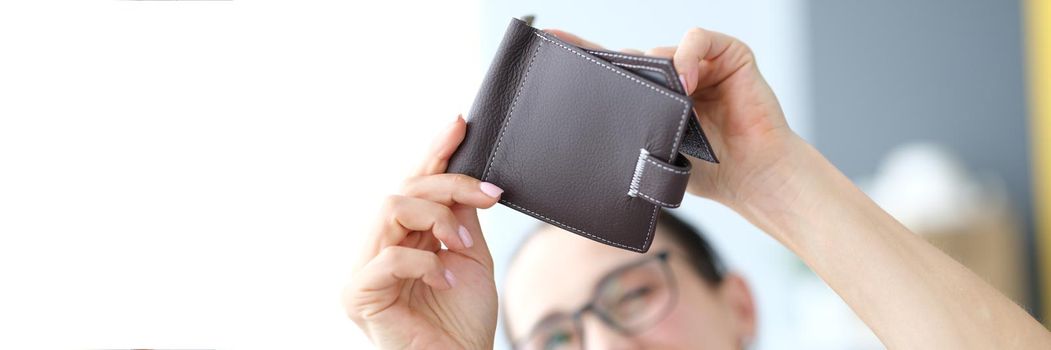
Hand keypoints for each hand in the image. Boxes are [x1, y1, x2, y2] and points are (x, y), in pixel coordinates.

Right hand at [343, 115, 502, 348]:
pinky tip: (447, 280)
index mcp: (402, 236)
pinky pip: (389, 258)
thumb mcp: (469, 256)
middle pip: (405, 188)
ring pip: (391, 208)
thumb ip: (459, 217)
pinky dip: (426, 264)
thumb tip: (464, 177)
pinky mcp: (359, 294)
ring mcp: (364, 270)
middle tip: (488, 198)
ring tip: (461, 246)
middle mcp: (378, 247)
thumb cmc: (462, 321)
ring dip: (437, 219)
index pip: (414, 183)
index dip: (435, 152)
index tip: (460, 124)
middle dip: (450, 185)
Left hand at [546, 28, 800, 209]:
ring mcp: (698, 61)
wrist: (751, 178)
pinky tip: (684, 83)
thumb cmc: (707, 171)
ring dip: (654, 75)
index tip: (549, 40)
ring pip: (660, 52)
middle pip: (631, 58)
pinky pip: (697, 39)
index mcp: (651, 96)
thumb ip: (628, 140)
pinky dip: (687, 56)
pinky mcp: (728, 54)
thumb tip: (581, 150)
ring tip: (661, 105)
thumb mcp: (654, 155)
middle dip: (611, 67)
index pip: (610, 69)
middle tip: (587, 74)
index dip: (581, 54)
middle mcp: (671, 74)